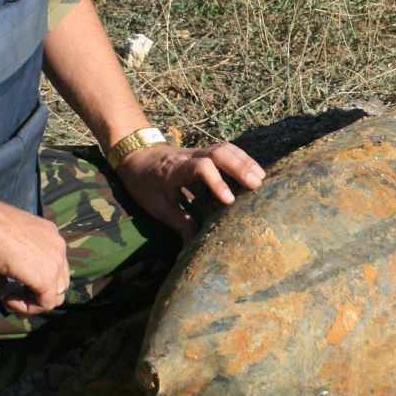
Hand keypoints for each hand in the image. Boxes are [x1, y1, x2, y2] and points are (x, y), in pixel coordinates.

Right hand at [0, 202, 70, 315]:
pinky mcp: (48, 279)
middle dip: (38, 293)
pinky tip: (9, 300)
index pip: (53, 264)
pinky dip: (27, 307)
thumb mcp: (3, 251)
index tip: (15, 284)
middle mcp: (59, 246)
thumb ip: (6, 272)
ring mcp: (57, 262)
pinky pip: (46, 303)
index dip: (36, 279)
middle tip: (15, 297)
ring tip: (11, 300)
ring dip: (33, 302)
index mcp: (50, 235)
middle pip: (59, 280)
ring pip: (56, 294)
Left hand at [116, 141, 264, 239]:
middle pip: (218, 153)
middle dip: (239, 167)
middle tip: (256, 185)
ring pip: (225, 148)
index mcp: (174, 170)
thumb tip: (191, 248)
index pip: (200, 168)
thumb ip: (177, 222)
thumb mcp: (154, 206)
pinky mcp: (204, 150)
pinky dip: (242, 158)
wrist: (135, 155)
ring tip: (261, 178)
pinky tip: (255, 170)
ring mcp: (198, 150)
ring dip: (244, 161)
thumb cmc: (143, 183)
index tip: (229, 201)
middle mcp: (188, 156)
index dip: (217, 182)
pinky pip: (226, 149)